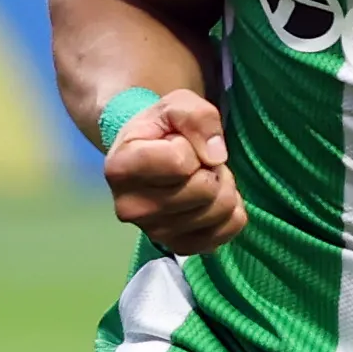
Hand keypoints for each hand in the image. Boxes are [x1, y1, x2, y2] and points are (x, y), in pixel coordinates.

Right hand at [102, 86, 244, 253]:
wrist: (150, 154)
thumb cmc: (161, 128)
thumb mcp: (176, 104)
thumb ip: (197, 117)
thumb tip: (216, 156)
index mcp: (121, 168)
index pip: (181, 161)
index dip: (192, 145)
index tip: (180, 143)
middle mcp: (130, 208)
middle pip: (204, 190)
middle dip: (212, 168)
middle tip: (198, 161)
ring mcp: (154, 233)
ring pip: (219, 211)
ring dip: (222, 187)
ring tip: (203, 176)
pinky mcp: (178, 247)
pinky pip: (228, 231)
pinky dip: (231, 211)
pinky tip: (212, 198)